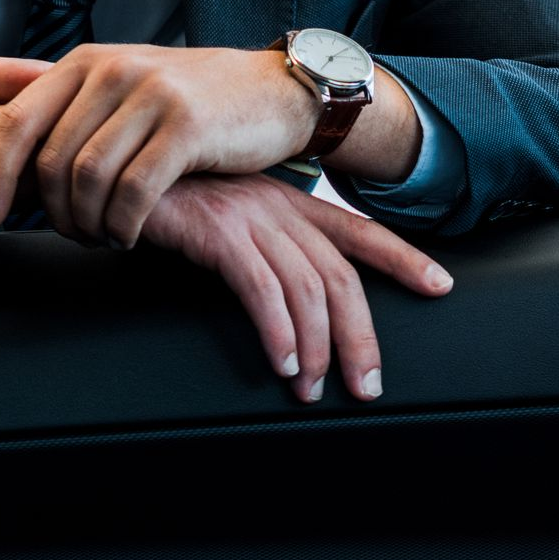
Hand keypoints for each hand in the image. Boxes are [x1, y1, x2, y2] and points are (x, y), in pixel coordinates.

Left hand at [0, 44, 318, 240]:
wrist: (275, 92)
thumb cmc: (190, 95)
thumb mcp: (116, 77)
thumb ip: (46, 79)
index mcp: (88, 61)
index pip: (17, 122)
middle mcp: (115, 71)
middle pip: (52, 162)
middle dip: (54, 213)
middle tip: (74, 234)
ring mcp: (152, 96)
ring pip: (89, 180)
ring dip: (88, 224)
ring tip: (104, 236)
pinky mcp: (189, 127)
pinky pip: (134, 192)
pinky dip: (123, 225)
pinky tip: (130, 234)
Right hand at [140, 170, 451, 401]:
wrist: (119, 170)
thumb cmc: (171, 202)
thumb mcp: (231, 220)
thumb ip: (264, 251)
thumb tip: (293, 307)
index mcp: (291, 202)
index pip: (360, 232)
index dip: (403, 258)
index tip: (439, 285)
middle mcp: (280, 206)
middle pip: (342, 275)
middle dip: (361, 334)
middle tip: (368, 384)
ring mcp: (250, 216)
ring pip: (307, 287)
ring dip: (318, 347)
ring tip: (315, 388)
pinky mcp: (217, 230)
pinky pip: (260, 288)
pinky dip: (276, 330)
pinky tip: (281, 362)